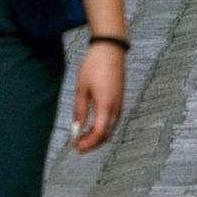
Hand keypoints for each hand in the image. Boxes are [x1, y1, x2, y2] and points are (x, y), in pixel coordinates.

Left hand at [65, 36, 128, 152]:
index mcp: (106, 105)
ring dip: (98, 136)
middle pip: (106, 134)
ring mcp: (119, 104)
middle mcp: (116, 107)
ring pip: (111, 128)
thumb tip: (77, 128)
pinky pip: (113, 120)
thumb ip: (80, 110)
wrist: (110, 49)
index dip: (88, 143)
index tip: (76, 147)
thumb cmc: (94, 66)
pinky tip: (92, 126)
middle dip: (92, 143)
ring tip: (82, 137)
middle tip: (78, 146)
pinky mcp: (119, 100)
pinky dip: (103, 128)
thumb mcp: (81, 88)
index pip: (99, 133)